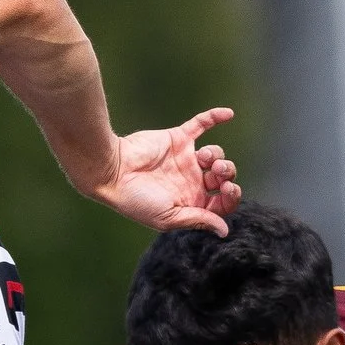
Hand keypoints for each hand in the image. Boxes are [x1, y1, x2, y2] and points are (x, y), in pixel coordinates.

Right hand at [84, 108, 239, 236]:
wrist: (113, 172)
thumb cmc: (135, 200)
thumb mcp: (168, 218)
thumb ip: (198, 220)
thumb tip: (224, 231)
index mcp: (189, 203)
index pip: (221, 202)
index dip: (230, 197)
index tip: (228, 190)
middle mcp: (190, 182)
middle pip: (223, 178)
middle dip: (227, 174)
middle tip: (218, 172)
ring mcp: (185, 159)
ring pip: (215, 154)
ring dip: (218, 155)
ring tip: (205, 157)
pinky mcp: (178, 139)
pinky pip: (201, 125)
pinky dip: (215, 117)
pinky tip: (228, 114)